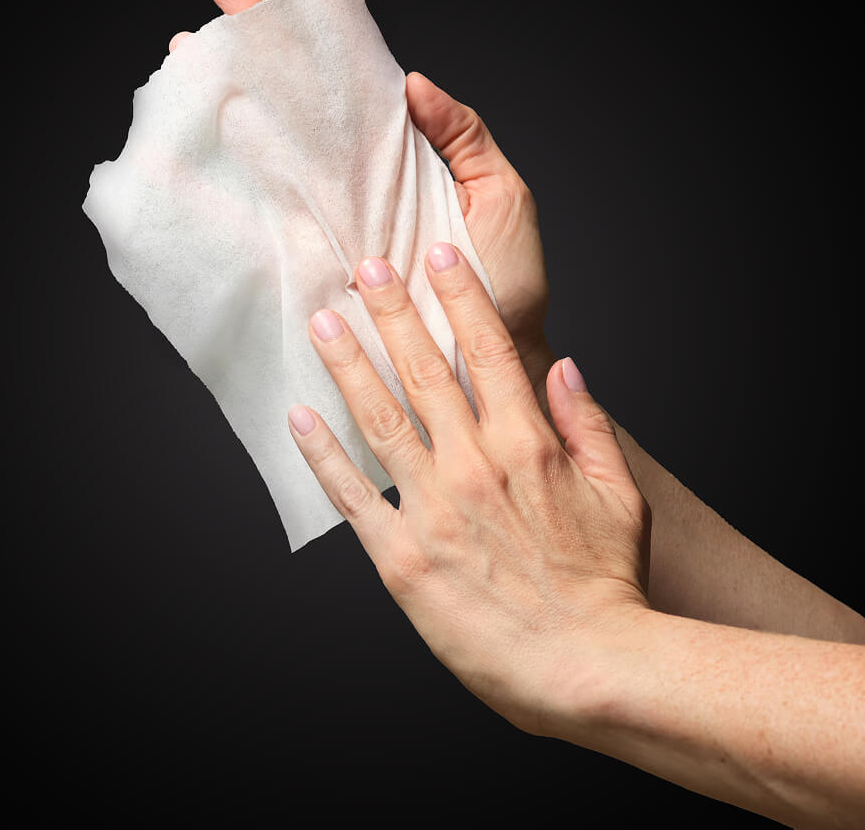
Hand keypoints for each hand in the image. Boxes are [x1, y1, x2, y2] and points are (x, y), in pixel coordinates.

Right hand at [169, 0, 553, 394]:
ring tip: (191, 46)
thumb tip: (416, 82)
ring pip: (284, 138)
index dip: (337, 13)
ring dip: (236, 89)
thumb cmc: (506, 283)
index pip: (368, 66)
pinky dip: (239, 171)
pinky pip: (279, 204)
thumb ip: (466, 136)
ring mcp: (340, 210)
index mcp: (413, 146)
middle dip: (264, 35)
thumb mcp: (502, 195)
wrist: (488, 359)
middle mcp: (367, 171)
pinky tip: (205, 135)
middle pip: (310, 92)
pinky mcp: (321, 252)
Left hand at [286, 243, 649, 735]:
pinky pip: (354, 495)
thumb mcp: (620, 494)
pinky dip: (323, 454)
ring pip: (381, 418)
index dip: (461, 295)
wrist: (589, 668)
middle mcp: (476, 463)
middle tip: (365, 266)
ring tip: (323, 321)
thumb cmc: (608, 584)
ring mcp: (435, 507)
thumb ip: (588, 424)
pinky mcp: (403, 556)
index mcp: (529, 444)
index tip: (438, 252)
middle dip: (393, 310)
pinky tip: (299, 416)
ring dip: (348, 364)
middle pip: (425, 369)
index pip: (489, 349)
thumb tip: (566, 367)